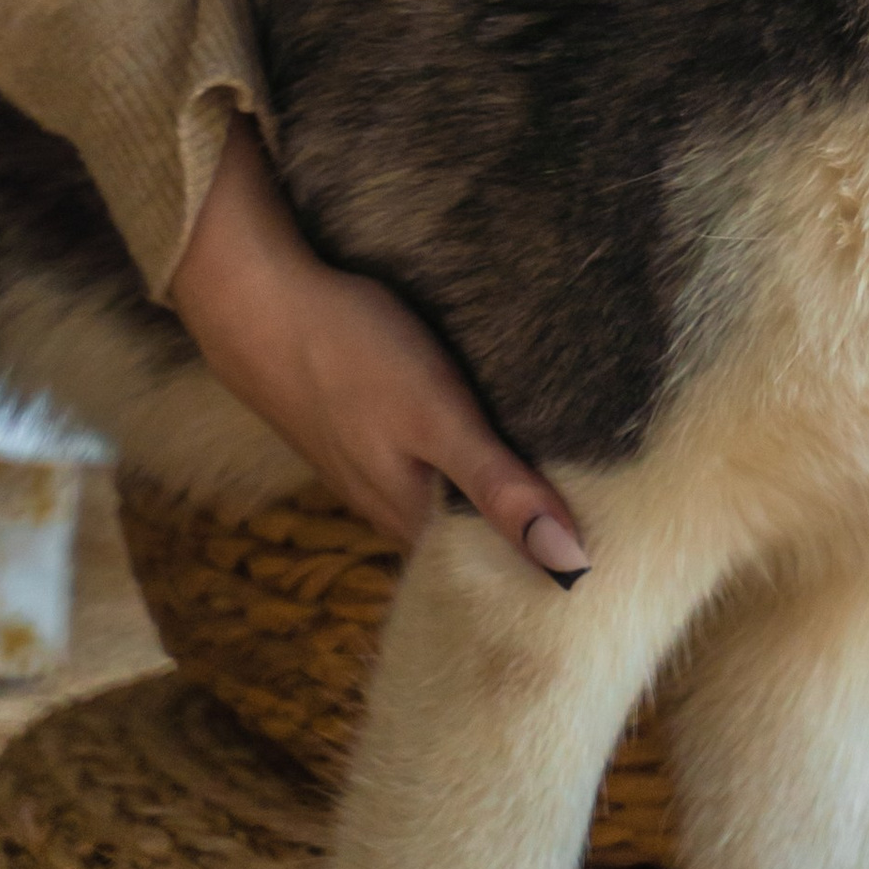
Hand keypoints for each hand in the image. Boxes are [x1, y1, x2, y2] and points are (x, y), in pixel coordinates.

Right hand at [166, 117, 589, 577]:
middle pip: (464, 533)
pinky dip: (457, 458)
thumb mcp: (439, 420)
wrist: (259, 301)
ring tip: (563, 482)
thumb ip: (499, 489)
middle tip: (605, 520)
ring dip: (489, 492)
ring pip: (440, 495)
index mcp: (409, 517)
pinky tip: (486, 436)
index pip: (487, 568)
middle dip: (522, 529)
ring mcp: (365, 466)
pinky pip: (418, 460)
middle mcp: (384, 504)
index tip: (610, 562)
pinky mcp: (357, 428)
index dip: (543, 565)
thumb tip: (568, 563)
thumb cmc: (354, 355)